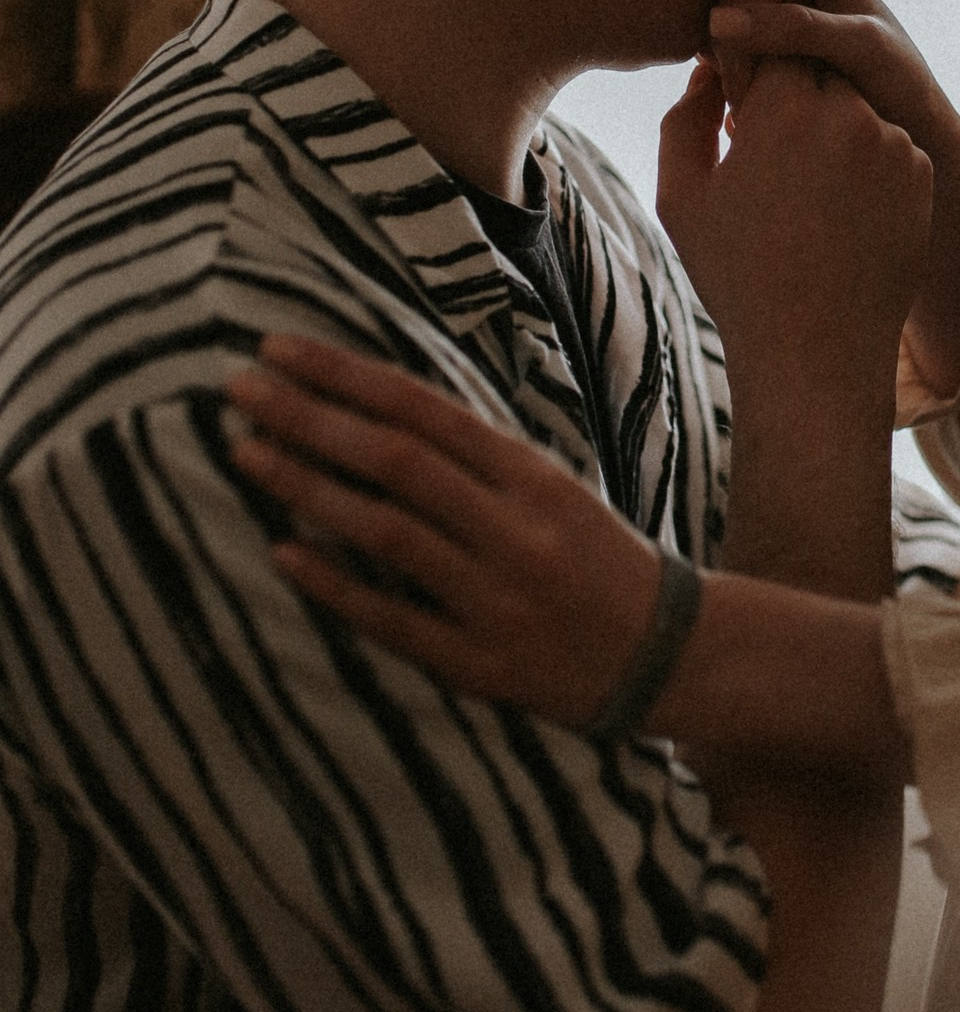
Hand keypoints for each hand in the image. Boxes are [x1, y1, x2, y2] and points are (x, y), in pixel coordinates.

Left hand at [224, 337, 657, 723]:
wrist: (667, 654)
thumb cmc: (594, 557)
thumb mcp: (551, 486)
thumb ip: (474, 456)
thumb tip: (374, 409)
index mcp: (532, 475)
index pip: (423, 408)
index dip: (346, 375)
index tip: (280, 348)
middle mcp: (514, 529)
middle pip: (396, 461)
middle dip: (310, 418)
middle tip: (240, 387)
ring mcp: (496, 597)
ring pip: (389, 532)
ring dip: (309, 489)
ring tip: (245, 453)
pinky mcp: (481, 663)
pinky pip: (397, 619)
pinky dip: (337, 585)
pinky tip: (284, 553)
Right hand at [707, 0, 959, 399]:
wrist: (816, 351)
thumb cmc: (737, 276)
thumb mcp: (682, 198)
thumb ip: (684, 120)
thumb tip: (704, 75)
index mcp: (785, 109)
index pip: (771, 46)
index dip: (753, 74)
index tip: (738, 114)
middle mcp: (848, 114)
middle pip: (817, 69)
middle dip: (795, 98)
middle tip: (771, 154)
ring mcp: (893, 144)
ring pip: (856, 105)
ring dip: (832, 129)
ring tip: (804, 193)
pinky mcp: (922, 174)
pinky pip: (887, 143)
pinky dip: (864, 162)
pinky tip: (838, 213)